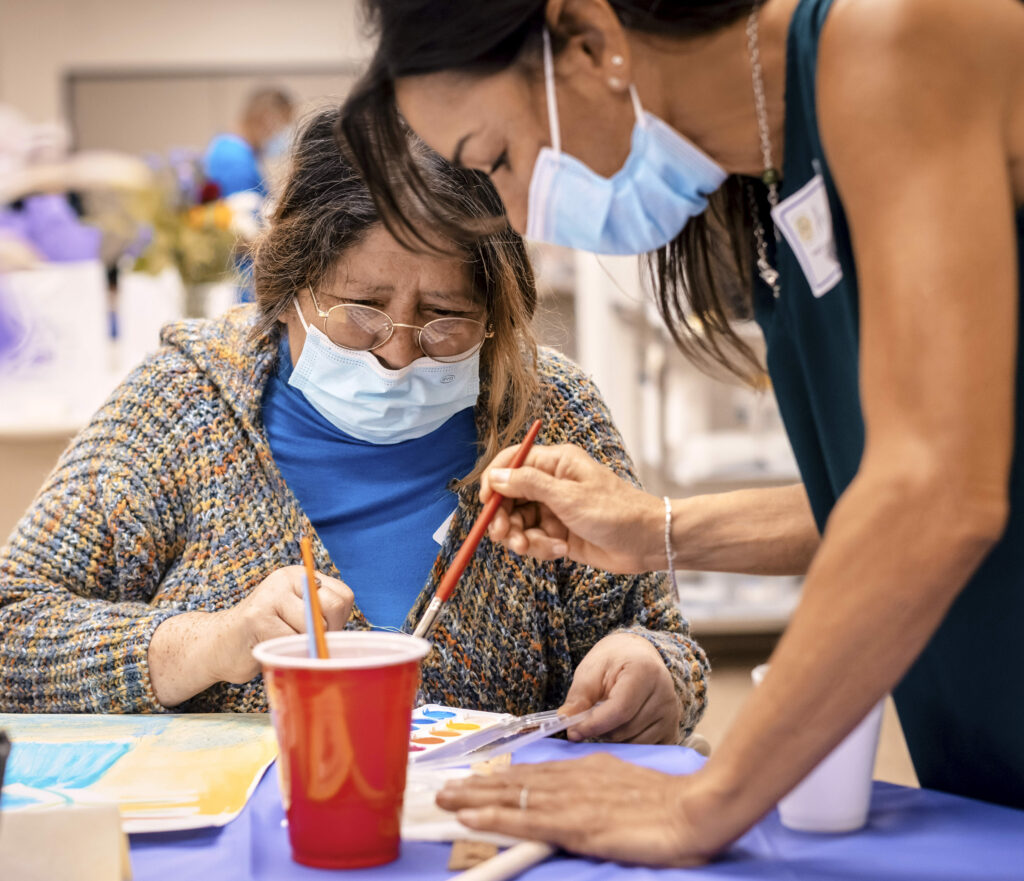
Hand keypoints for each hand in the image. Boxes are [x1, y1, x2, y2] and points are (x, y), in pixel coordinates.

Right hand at [210, 565, 353, 683]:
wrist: (219, 645)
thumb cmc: (266, 636)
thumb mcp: (299, 619)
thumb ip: (322, 619)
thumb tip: (343, 639)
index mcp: (302, 576)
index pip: (343, 596)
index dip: (338, 622)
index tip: (320, 633)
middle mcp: (287, 578)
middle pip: (332, 607)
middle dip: (325, 633)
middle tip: (304, 642)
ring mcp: (271, 594)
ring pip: (311, 627)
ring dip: (300, 645)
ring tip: (280, 642)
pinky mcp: (257, 616)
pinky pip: (289, 641)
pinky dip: (283, 652)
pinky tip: (267, 646)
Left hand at [436, 755, 733, 866]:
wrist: (698, 808)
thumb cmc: (671, 806)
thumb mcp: (628, 790)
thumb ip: (600, 792)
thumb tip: (578, 802)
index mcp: (587, 771)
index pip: (534, 774)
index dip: (501, 778)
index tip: (474, 781)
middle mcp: (574, 779)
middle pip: (516, 780)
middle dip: (477, 786)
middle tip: (443, 789)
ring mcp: (573, 801)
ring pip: (513, 796)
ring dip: (475, 799)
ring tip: (445, 800)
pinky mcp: (578, 824)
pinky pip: (527, 820)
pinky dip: (496, 818)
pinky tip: (472, 819)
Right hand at [481, 443, 662, 572]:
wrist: (647, 542)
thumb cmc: (616, 512)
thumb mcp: (569, 497)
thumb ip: (529, 485)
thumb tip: (496, 477)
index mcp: (555, 463)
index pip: (512, 462)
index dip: (494, 480)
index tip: (486, 503)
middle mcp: (552, 484)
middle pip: (509, 496)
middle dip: (504, 518)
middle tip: (505, 537)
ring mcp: (554, 509)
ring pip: (519, 522)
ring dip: (523, 538)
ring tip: (538, 548)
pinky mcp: (558, 533)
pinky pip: (534, 540)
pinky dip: (541, 548)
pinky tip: (561, 550)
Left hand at [562, 633, 680, 744]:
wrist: (637, 656)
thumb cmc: (613, 661)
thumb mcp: (591, 670)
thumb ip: (579, 697)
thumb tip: (565, 723)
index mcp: (645, 672)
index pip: (620, 710)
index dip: (593, 724)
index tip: (572, 732)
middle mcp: (665, 695)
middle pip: (625, 730)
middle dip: (600, 730)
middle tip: (588, 718)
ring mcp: (671, 715)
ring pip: (634, 744)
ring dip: (612, 738)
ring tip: (606, 718)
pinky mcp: (672, 731)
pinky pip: (645, 750)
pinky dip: (627, 745)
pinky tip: (619, 728)